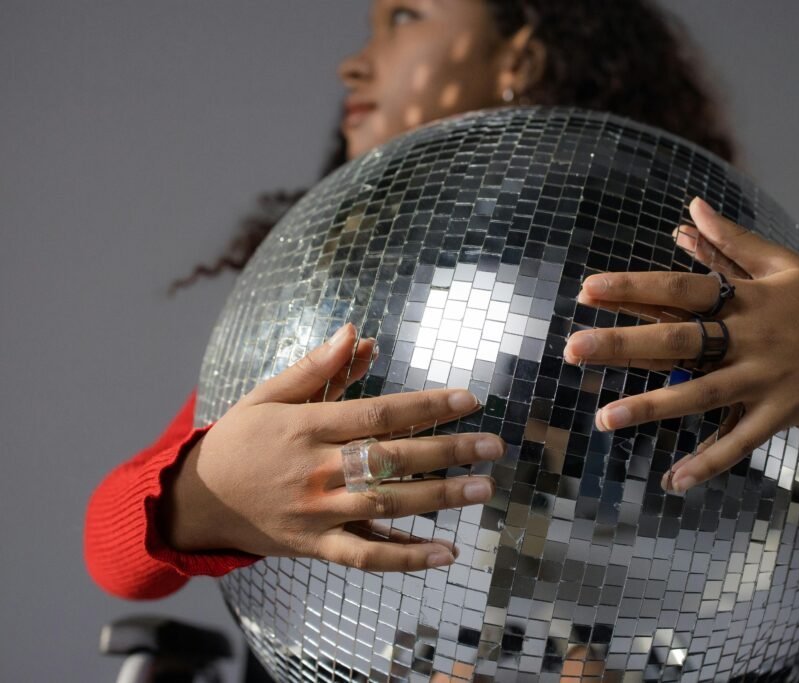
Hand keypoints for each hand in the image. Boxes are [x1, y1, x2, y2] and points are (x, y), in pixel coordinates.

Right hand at [162, 323, 503, 570]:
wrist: (195, 501)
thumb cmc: (238, 439)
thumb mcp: (269, 395)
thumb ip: (317, 367)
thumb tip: (358, 332)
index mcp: (306, 426)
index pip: (378, 414)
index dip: (426, 407)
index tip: (469, 400)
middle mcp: (316, 470)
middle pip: (392, 460)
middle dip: (448, 452)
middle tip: (494, 446)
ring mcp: (317, 512)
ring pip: (387, 506)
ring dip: (439, 499)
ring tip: (484, 488)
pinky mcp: (315, 546)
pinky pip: (365, 557)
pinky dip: (405, 559)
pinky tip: (445, 554)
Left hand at [564, 197, 798, 493]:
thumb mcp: (780, 263)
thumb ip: (731, 240)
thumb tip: (691, 208)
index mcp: (746, 298)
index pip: (680, 289)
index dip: (634, 287)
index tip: (587, 290)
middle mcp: (749, 337)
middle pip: (679, 340)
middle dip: (624, 345)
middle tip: (573, 351)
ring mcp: (763, 378)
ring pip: (700, 394)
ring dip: (652, 408)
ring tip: (605, 419)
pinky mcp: (778, 415)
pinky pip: (740, 442)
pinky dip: (708, 463)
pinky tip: (674, 480)